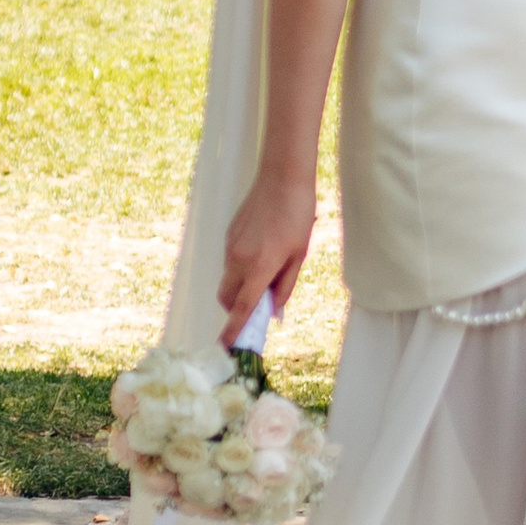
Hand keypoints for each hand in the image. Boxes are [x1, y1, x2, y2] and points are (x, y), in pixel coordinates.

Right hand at [219, 170, 315, 341]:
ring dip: (241, 286)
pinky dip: (242, 268)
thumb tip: (274, 310)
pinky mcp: (229, 235)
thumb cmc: (297, 216)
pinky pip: (231, 261)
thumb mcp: (298, 255)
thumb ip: (285, 285)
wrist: (281, 178)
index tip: (226, 346)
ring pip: (228, 279)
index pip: (241, 308)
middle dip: (236, 309)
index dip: (234, 330)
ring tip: (270, 269)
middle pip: (227, 298)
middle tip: (258, 307)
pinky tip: (264, 250)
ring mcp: (230, 247)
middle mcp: (238, 260)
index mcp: (258, 268)